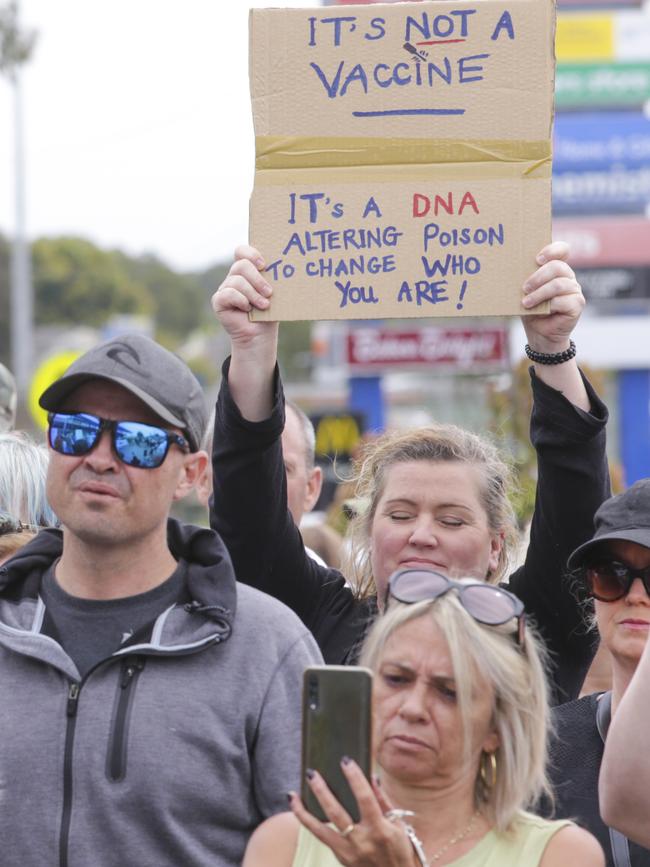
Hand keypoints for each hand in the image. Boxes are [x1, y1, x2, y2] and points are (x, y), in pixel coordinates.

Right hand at [211, 244, 277, 347]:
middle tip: (269, 292)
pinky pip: (228, 294)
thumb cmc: (269, 313)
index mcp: (247, 271)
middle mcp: (234, 277)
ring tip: (264, 305)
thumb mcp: (275, 294)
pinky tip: (248, 309)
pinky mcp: (218, 301)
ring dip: (253, 294)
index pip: (242, 252)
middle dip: (257, 279)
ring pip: (237, 281)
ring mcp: (225, 288)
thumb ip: (274, 280)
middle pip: (241, 265)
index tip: (263, 264)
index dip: (251, 253)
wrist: (260, 335)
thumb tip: (284, 269)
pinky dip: (241, 301)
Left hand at [289, 761, 416, 866]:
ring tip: (292, 795)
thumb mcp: (399, 825)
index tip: (345, 761)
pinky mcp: (341, 858)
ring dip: (303, 811)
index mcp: (380, 830)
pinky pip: (321, 838)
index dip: (355, 778)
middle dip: (322, 791)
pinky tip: (298, 809)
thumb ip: (383, 800)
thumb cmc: (400, 850)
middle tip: (311, 773)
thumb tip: (372, 776)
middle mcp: (362, 842)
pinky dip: (308, 823)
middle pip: (336, 813)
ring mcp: (349, 853)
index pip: (365, 798)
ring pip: (319, 830)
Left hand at [520, 241, 583, 352]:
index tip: (538, 259)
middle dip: (538, 277)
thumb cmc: (531, 309)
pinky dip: (548, 306)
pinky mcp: (577, 304)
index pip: (562, 250)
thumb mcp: (526, 292)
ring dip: (539, 294)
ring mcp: (574, 290)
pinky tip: (539, 312)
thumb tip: (510, 270)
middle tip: (524, 288)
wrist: (539, 333)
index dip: (553, 250)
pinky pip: (564, 300)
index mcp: (556, 269)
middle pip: (558, 267)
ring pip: (559, 285)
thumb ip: (526, 280)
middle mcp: (568, 277)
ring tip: (526, 302)